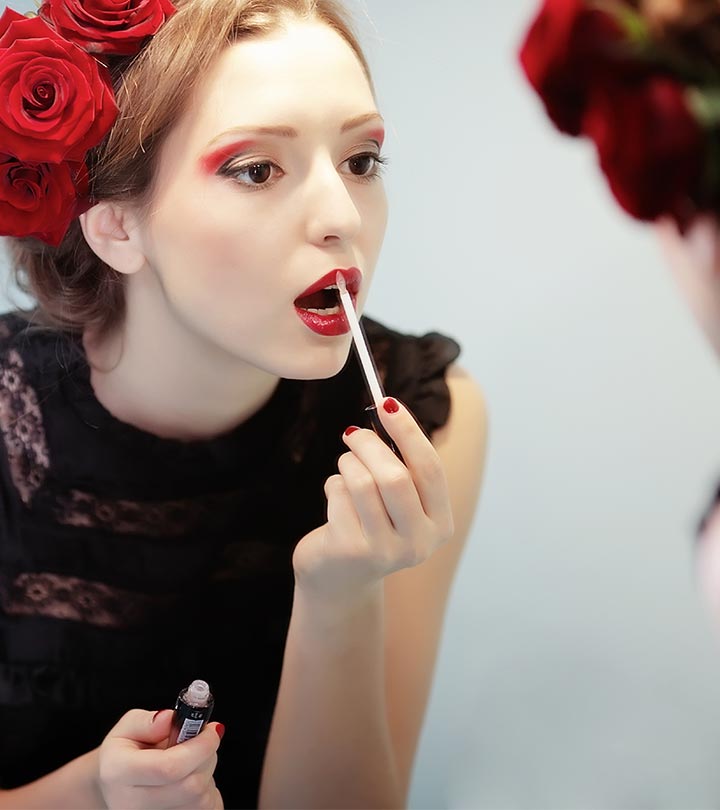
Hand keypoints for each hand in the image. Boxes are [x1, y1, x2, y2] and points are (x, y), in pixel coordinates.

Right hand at [98, 708, 223, 809]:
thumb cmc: (125, 754)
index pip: (169, 768)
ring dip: (206, 774)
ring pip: (201, 800)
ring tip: (190, 762)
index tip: (211, 731)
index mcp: (118, 773)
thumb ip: (149, 721)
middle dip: (206, 758)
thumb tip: (170, 720)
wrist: (116, 788)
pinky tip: (190, 779)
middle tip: (202, 742)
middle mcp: (131, 804)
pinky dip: (206, 792)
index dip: (199, 747)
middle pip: (191, 786)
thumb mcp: (127, 728)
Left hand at [292, 396, 454, 602]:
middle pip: (395, 476)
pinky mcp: (350, 552)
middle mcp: (418, 543)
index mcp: (440, 524)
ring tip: (345, 465)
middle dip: (369, 444)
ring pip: (362, 483)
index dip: (407, 431)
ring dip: (348, 463)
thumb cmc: (373, 523)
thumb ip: (402, 463)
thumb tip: (386, 409)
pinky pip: (338, 496)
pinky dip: (334, 485)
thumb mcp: (398, 499)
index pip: (429, 468)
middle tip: (352, 433)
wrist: (340, 577)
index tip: (386, 402)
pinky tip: (336, 495)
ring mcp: (384, 551)